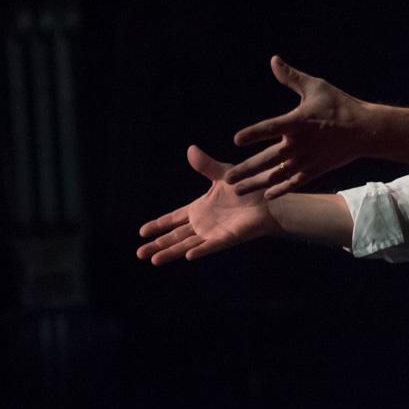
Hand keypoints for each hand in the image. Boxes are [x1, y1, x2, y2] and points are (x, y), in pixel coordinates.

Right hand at [136, 145, 280, 264]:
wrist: (270, 201)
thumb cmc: (248, 188)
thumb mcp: (223, 174)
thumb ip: (206, 166)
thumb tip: (190, 149)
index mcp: (199, 209)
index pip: (173, 219)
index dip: (158, 225)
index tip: (142, 232)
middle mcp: (203, 224)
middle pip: (175, 236)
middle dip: (157, 244)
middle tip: (138, 252)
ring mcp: (212, 233)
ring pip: (186, 245)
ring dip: (170, 252)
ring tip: (153, 260)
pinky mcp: (225, 239)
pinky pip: (210, 246)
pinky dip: (199, 250)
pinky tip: (187, 256)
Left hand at [225, 55, 369, 198]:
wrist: (365, 130)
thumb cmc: (339, 105)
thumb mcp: (316, 87)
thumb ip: (292, 77)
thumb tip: (274, 60)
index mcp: (299, 122)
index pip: (271, 128)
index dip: (254, 133)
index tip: (236, 139)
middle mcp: (301, 144)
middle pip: (268, 159)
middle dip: (247, 169)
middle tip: (227, 178)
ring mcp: (308, 160)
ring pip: (277, 175)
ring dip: (257, 183)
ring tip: (238, 190)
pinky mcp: (315, 170)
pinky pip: (294, 183)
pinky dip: (280, 190)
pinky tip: (266, 196)